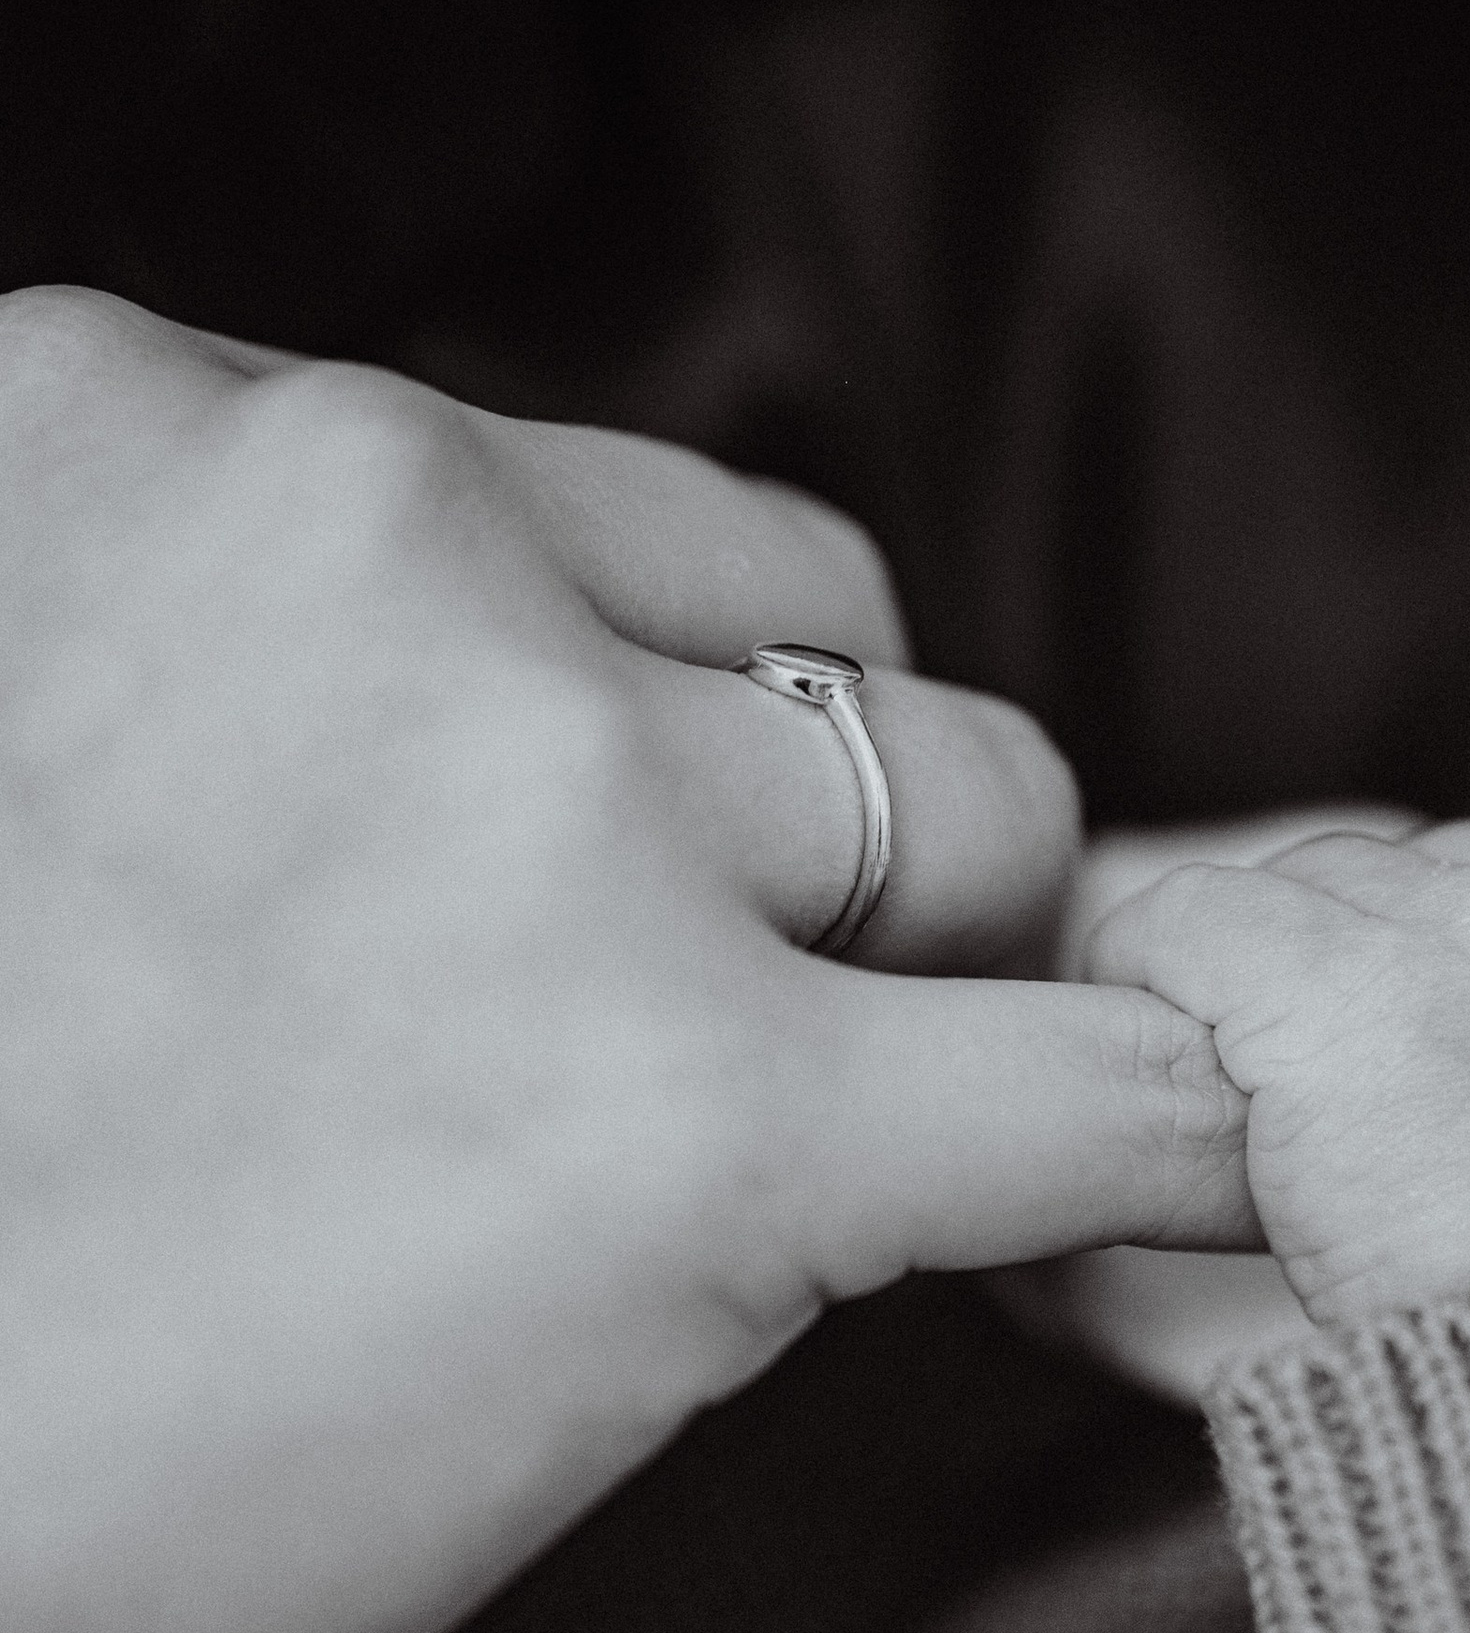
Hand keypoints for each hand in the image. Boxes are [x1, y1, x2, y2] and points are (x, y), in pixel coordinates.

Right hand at [0, 288, 1250, 1632]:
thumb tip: (501, 765)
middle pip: (815, 620)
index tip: (571, 881)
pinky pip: (1113, 1088)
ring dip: (917, 985)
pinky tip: (1176, 1208)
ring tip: (729, 1175)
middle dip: (784, 824)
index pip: (573, 503)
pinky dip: (1164, 1160)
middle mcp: (359, 536)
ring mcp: (544, 812)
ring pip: (984, 808)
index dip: (620, 716)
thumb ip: (207, 673)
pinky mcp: (703, 1117)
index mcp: (130, 424)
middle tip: (640, 1041)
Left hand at [1080, 809, 1469, 1326]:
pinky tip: (1165, 1068)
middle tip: (1310, 1109)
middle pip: (1374, 872)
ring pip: (1275, 892)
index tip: (1383, 1070)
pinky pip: (1174, 920)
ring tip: (1253, 1110)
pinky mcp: (1324, 980)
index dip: (1407, 968)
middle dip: (1323, 974)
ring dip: (1241, 987)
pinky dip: (1139, 980)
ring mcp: (1449, 930)